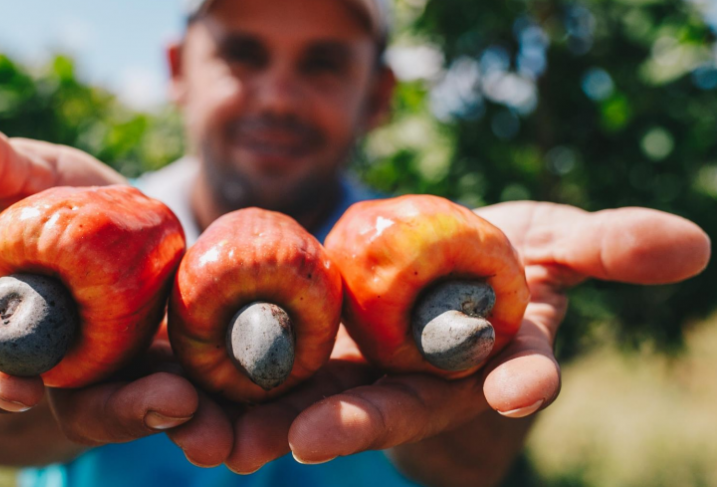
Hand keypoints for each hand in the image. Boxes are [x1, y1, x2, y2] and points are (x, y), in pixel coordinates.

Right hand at [0, 116, 228, 465]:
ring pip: (145, 408)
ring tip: (204, 413)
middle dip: (121, 408)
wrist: (136, 224)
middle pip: (85, 405)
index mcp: (19, 332)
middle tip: (165, 403)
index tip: (17, 390)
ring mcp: (127, 376)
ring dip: (176, 416)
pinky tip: (237, 400)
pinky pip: (194, 393)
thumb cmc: (74, 204)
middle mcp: (71, 369)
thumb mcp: (38, 179)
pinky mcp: (176, 371)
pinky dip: (214, 402)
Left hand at [216, 201, 709, 484]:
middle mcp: (429, 374)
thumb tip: (696, 244)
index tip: (522, 383)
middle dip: (359, 420)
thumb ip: (607, 247)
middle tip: (308, 440)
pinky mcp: (318, 354)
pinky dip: (235, 390)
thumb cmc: (508, 253)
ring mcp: (369, 369)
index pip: (518, 365)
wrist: (442, 259)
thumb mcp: (557, 240)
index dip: (524, 372)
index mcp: (493, 348)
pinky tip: (190, 405)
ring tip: (221, 442)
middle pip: (398, 400)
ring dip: (271, 422)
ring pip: (322, 399)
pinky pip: (275, 373)